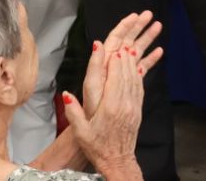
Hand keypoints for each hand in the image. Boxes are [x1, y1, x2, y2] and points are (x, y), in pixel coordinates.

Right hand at [64, 50, 142, 177]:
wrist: (118, 160)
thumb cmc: (97, 147)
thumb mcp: (81, 132)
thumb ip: (73, 112)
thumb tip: (66, 94)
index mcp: (110, 107)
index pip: (114, 78)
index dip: (114, 62)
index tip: (113, 49)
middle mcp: (124, 104)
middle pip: (126, 75)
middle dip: (125, 58)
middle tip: (123, 44)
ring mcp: (133, 106)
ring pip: (134, 79)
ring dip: (132, 64)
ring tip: (130, 50)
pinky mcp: (137, 110)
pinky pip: (139, 88)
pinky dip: (137, 75)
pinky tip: (135, 68)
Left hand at [83, 11, 163, 116]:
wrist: (97, 132)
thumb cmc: (92, 113)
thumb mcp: (92, 89)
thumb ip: (95, 66)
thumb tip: (97, 44)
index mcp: (104, 65)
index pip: (115, 39)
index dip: (124, 26)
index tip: (135, 16)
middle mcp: (112, 67)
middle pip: (126, 41)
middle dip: (137, 27)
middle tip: (149, 14)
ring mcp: (121, 75)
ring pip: (135, 52)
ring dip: (146, 39)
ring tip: (158, 26)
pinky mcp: (128, 84)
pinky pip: (140, 67)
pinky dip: (150, 59)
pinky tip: (159, 51)